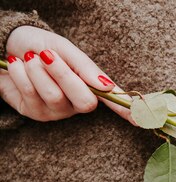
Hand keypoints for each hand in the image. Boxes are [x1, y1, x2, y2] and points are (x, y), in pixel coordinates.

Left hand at [0, 25, 130, 121]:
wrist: (6, 46)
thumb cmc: (40, 47)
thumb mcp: (65, 49)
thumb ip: (85, 67)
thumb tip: (109, 86)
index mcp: (90, 86)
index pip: (113, 100)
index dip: (127, 110)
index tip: (141, 119)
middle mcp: (77, 103)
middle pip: (86, 102)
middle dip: (64, 76)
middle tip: (47, 55)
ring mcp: (57, 111)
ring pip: (54, 96)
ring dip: (38, 71)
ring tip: (30, 58)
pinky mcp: (35, 113)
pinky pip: (32, 95)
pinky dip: (23, 74)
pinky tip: (19, 66)